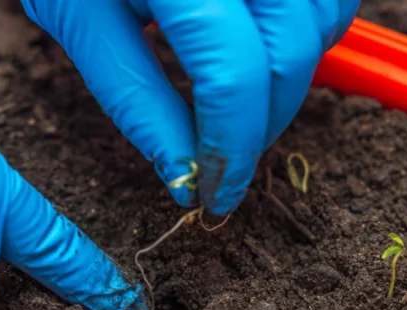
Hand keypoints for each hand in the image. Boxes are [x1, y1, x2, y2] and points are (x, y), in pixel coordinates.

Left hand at [21, 0, 360, 214]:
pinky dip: (312, 33)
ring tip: (242, 101)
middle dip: (264, 126)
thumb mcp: (82, 20)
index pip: (232, 72)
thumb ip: (136, 99)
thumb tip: (184, 176)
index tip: (216, 192)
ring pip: (325, 23)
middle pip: (290, 53)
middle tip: (229, 160)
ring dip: (293, 80)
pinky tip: (266, 49)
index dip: (232, 148)